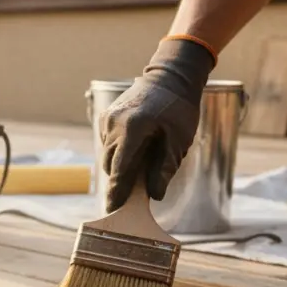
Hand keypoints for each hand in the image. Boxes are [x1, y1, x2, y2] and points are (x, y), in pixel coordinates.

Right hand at [99, 38, 213, 211]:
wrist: (171, 77)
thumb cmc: (179, 108)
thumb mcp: (179, 140)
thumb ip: (166, 168)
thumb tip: (156, 194)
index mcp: (132, 129)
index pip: (120, 169)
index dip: (117, 191)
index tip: (114, 209)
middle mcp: (114, 123)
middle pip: (110, 164)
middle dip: (117, 182)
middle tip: (124, 202)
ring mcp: (107, 119)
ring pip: (107, 154)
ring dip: (118, 167)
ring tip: (132, 178)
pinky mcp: (106, 116)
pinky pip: (108, 143)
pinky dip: (118, 153)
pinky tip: (133, 155)